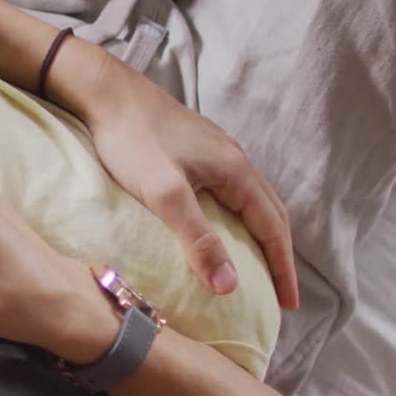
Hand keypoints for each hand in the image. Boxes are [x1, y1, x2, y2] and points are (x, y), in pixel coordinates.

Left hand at [86, 65, 299, 309]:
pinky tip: (221, 227)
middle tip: (279, 292)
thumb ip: (197, 239)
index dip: (283, 268)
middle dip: (278, 255)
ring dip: (261, 235)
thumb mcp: (164, 194)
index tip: (289, 302)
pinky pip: (231, 191)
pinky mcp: (195, 150)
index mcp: (235, 171)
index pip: (273, 228)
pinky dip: (239, 217)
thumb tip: (230, 286)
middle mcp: (234, 160)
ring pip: (252, 200)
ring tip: (256, 266)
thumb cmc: (132, 140)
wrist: (106, 92)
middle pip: (271, 213)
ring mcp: (216, 152)